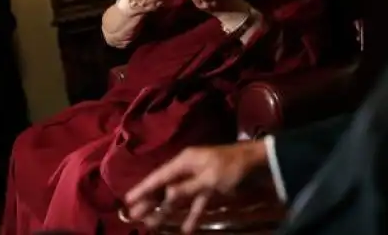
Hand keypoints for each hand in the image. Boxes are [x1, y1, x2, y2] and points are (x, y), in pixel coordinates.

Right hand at [124, 141, 266, 233]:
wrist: (259, 163)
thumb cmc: (232, 167)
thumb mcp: (209, 179)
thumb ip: (186, 188)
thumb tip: (166, 195)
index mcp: (185, 161)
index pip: (159, 177)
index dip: (143, 189)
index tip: (128, 200)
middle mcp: (188, 168)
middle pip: (165, 187)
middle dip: (150, 202)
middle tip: (134, 216)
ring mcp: (199, 178)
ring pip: (178, 197)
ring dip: (167, 211)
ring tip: (152, 224)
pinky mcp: (211, 187)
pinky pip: (196, 203)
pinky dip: (192, 215)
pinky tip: (186, 229)